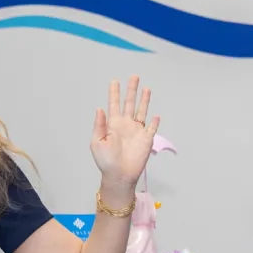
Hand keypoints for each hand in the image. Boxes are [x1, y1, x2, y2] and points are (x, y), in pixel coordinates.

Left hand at [89, 75, 160, 193]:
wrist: (119, 175)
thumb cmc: (105, 161)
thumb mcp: (97, 142)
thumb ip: (100, 125)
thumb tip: (100, 108)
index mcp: (113, 125)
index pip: (114, 105)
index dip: (114, 93)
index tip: (114, 81)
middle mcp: (126, 125)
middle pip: (130, 103)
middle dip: (131, 90)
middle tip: (134, 76)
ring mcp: (137, 132)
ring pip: (142, 112)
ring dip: (144, 100)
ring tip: (146, 88)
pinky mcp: (147, 140)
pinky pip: (152, 128)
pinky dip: (154, 122)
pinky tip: (156, 116)